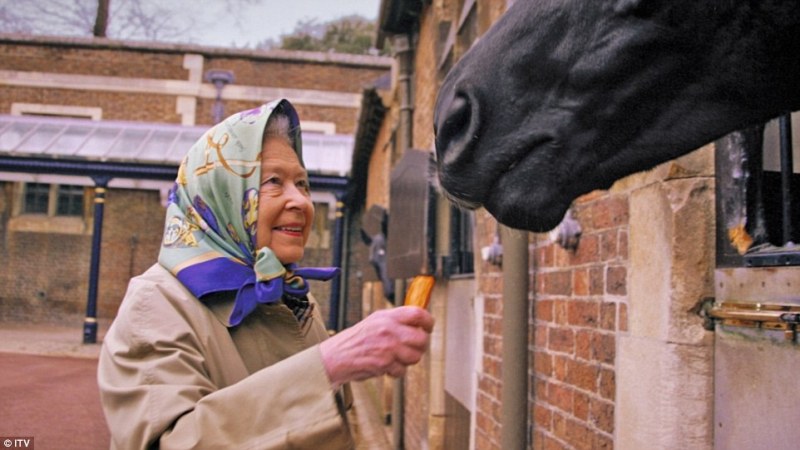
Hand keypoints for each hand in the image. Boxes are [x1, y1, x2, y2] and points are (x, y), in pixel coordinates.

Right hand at [319, 306, 433, 388]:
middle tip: (413, 347)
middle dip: (420, 346)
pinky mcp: (385, 364)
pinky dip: (396, 371)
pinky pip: (402, 370)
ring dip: (408, 360)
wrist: (338, 355)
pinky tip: (387, 365)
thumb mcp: (377, 320)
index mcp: (388, 317)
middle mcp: (389, 330)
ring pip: (415, 356)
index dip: (428, 321)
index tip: (428, 327)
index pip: (418, 314)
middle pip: (422, 339)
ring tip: (396, 357)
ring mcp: (388, 347)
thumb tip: (419, 322)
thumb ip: (397, 319)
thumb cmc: (358, 339)